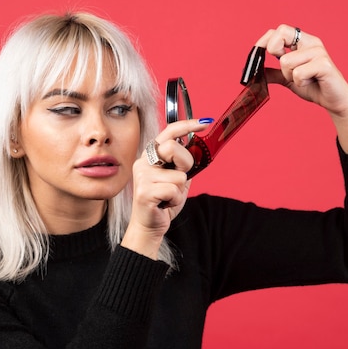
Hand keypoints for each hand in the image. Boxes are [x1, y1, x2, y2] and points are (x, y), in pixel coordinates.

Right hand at [121, 119, 211, 258]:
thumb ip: (184, 164)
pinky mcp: (144, 191)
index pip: (168, 132)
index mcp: (152, 155)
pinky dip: (176, 200)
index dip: (187, 125)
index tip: (205, 122)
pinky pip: (174, 190)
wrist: (149, 225)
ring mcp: (142, 176)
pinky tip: (165, 204)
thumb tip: (200, 148)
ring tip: (169, 197)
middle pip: (173, 148)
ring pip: (179, 175)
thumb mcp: (178, 179)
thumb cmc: (164, 201)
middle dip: (185, 163)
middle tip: (180, 178)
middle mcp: (143, 162)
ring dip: (180, 190)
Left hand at [256, 24, 347, 153]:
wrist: (334, 101)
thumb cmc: (314, 87)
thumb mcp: (289, 79)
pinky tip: (310, 83)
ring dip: (289, 76)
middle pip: (282, 32)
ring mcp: (318, 52)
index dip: (264, 40)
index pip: (279, 30)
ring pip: (286, 61)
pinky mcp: (324, 65)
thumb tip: (256, 72)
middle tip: (285, 68)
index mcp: (303, 42)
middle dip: (275, 52)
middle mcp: (311, 42)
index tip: (258, 53)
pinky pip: (298, 73)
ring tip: (303, 80)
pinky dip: (299, 83)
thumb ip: (275, 73)